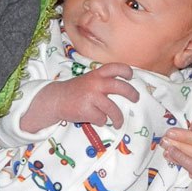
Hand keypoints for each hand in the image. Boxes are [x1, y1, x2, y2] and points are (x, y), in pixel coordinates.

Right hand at [20, 63, 138, 131]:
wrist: (56, 99)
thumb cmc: (75, 91)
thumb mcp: (88, 80)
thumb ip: (103, 81)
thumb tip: (124, 88)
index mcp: (96, 74)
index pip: (115, 67)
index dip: (126, 71)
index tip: (130, 76)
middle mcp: (95, 83)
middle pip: (121, 87)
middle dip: (132, 94)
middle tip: (135, 99)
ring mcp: (91, 97)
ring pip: (113, 110)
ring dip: (118, 118)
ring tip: (118, 123)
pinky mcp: (86, 110)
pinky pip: (102, 119)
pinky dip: (101, 121)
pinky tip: (96, 120)